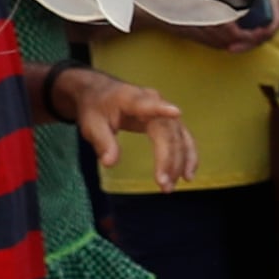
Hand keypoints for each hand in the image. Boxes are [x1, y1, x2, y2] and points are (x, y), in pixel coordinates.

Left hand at [58, 69, 195, 188]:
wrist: (101, 93)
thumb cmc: (96, 108)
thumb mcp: (91, 125)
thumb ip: (102, 143)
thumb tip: (110, 163)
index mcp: (132, 99)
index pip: (148, 105)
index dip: (162, 109)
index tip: (176, 112)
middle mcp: (155, 102)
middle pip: (168, 132)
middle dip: (169, 159)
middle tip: (163, 185)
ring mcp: (165, 112)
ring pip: (180, 137)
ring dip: (180, 162)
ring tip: (171, 186)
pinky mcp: (169, 122)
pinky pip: (183, 139)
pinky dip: (187, 156)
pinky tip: (187, 174)